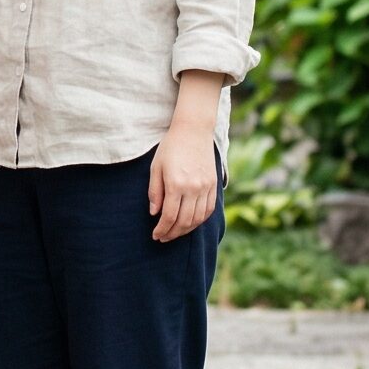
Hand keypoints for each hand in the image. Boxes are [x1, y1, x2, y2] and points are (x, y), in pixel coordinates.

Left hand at [147, 123, 218, 240]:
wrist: (193, 131)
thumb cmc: (170, 147)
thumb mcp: (156, 167)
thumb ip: (154, 191)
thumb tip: (154, 213)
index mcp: (176, 184)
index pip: (169, 216)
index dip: (162, 229)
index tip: (155, 235)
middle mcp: (193, 188)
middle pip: (184, 221)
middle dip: (172, 233)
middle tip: (163, 238)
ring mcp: (205, 188)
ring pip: (198, 219)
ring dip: (186, 230)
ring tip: (175, 233)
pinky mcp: (214, 185)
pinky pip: (208, 210)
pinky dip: (199, 220)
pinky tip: (190, 223)